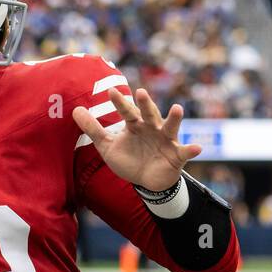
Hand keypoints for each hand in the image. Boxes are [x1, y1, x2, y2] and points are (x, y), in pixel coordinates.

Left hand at [72, 87, 200, 191]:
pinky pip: (185, 152)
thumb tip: (75, 110)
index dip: (119, 102)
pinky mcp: (177, 155)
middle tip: (141, 93)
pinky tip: (197, 148)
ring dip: (174, 118)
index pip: (126, 111)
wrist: (146, 181)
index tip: (110, 91)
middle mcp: (152, 128)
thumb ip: (93, 128)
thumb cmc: (129, 159)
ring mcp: (166, 140)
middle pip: (149, 113)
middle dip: (146, 104)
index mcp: (135, 125)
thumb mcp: (107, 146)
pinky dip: (192, 149)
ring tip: (177, 109)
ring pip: (170, 127)